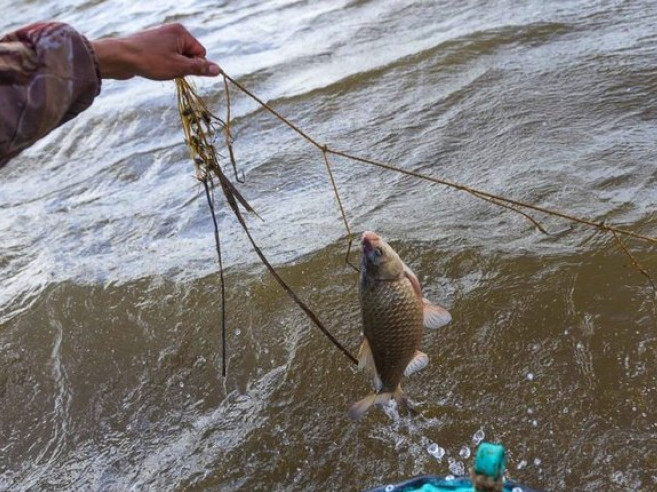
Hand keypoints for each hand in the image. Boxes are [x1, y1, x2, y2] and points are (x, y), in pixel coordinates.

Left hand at [92, 23, 220, 79]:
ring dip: (172, 67)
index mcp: (181, 32)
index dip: (193, 66)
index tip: (179, 69)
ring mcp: (161, 36)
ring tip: (157, 68)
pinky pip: (166, 57)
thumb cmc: (150, 61)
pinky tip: (151, 67)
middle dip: (182, 66)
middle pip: (189, 55)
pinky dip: (162, 65)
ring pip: (177, 58)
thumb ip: (200, 68)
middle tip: (167, 69)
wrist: (119, 57)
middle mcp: (172, 31)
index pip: (201, 53)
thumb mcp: (179, 68)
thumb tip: (218, 70)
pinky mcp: (152, 44)